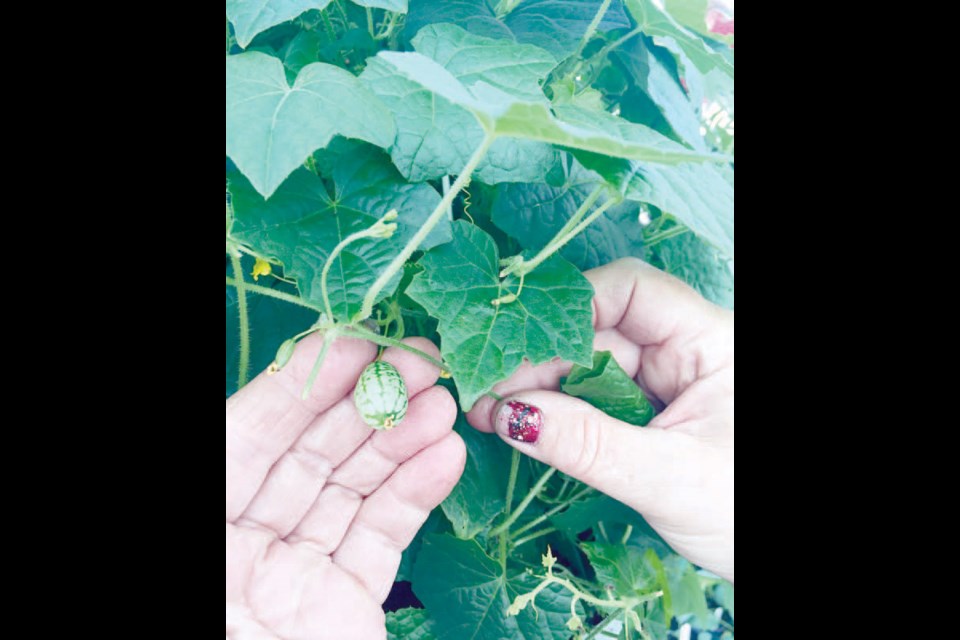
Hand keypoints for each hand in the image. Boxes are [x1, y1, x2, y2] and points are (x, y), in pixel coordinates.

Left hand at [226, 335, 464, 638]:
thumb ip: (229, 458)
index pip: (251, 434)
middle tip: (420, 361)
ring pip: (353, 489)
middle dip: (366, 402)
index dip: (300, 386)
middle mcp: (249, 538)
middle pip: (311, 454)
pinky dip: (415, 495)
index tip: (354, 346)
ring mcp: (301, 571)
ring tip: (444, 405)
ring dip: (401, 441)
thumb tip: (263, 402)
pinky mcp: (348, 601)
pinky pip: (381, 539)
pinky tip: (445, 456)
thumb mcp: (207, 550)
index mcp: (207, 523)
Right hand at [467, 258, 732, 581]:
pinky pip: (594, 402)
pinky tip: (521, 426)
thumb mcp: (667, 477)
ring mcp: (664, 383)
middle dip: (540, 361)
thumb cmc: (745, 513)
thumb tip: (509, 414)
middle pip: (598, 332)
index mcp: (709, 340)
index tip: (517, 343)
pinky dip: (558, 415)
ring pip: (588, 368)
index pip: (631, 291)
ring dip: (540, 391)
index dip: (571, 308)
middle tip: (486, 396)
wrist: (772, 557)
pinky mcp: (648, 415)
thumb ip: (587, 444)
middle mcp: (683, 350)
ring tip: (491, 415)